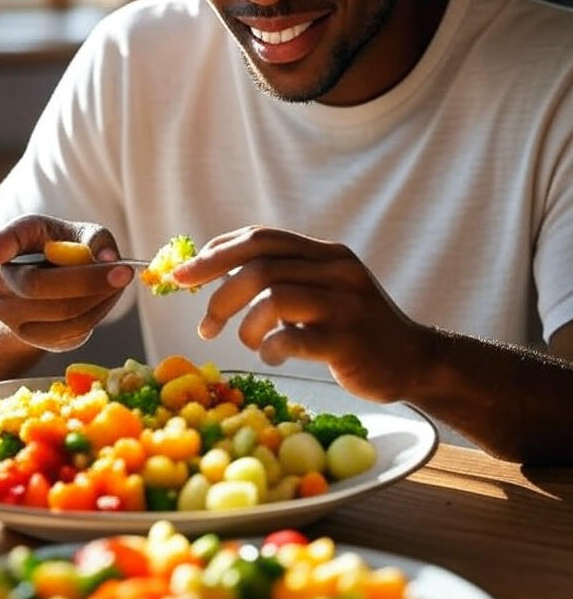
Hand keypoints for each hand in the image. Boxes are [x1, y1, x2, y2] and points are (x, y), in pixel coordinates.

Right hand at [0, 214, 133, 351]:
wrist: (44, 291)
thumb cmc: (63, 254)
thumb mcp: (77, 234)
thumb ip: (93, 237)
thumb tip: (108, 256)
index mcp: (7, 246)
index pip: (0, 242)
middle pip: (36, 285)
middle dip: (87, 279)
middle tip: (124, 271)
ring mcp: (10, 314)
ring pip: (60, 312)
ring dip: (99, 297)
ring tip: (117, 282)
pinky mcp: (34, 338)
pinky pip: (70, 331)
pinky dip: (96, 314)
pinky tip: (103, 300)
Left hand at [172, 225, 428, 401]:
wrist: (413, 360)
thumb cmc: (354, 328)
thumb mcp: (323, 289)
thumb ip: (283, 276)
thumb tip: (215, 270)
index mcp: (325, 252)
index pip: (261, 238)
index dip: (216, 253)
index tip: (185, 276)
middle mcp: (337, 269)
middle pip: (260, 264)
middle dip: (219, 292)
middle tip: (204, 324)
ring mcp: (345, 304)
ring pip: (273, 297)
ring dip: (244, 324)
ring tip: (245, 343)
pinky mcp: (348, 341)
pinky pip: (292, 339)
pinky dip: (269, 348)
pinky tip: (271, 357)